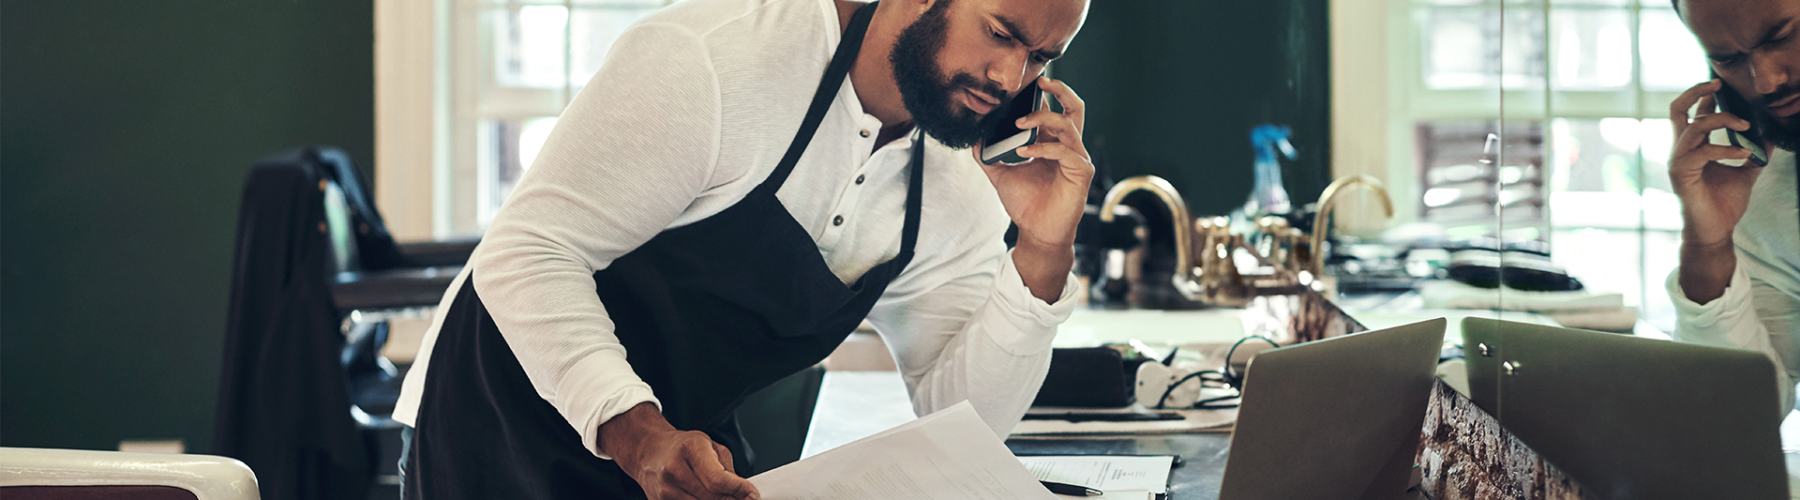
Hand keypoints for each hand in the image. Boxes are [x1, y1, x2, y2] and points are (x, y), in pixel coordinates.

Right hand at [600, 403, 757, 499]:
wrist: (648, 451)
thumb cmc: (682, 447)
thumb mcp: (709, 446)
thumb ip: (727, 469)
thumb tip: (743, 492)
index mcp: (690, 449)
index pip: (717, 479)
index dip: (738, 490)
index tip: (752, 495)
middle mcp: (674, 470)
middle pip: (711, 497)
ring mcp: (664, 490)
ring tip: (725, 497)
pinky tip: (707, 498)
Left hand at [976, 75, 1094, 250]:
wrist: (1035, 232)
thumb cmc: (1025, 204)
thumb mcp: (1001, 174)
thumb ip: (989, 156)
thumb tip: (974, 139)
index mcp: (1053, 143)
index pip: (1053, 109)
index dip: (1042, 94)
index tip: (1024, 84)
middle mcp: (1068, 146)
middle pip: (1074, 107)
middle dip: (1060, 88)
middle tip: (1040, 81)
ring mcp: (1077, 158)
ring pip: (1068, 124)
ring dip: (1043, 118)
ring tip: (1020, 123)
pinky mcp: (1081, 172)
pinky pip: (1066, 151)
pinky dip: (1044, 147)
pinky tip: (1025, 151)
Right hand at [1669, 78, 1761, 248]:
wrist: (1716, 230)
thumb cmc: (1724, 203)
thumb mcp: (1746, 172)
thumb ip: (1753, 153)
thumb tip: (1770, 137)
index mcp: (1693, 147)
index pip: (1693, 113)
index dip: (1704, 95)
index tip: (1722, 84)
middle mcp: (1681, 150)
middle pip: (1676, 109)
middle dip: (1696, 92)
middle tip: (1719, 85)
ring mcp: (1678, 161)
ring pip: (1694, 126)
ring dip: (1722, 121)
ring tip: (1746, 126)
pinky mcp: (1681, 174)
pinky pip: (1702, 152)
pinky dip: (1725, 149)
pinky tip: (1743, 154)